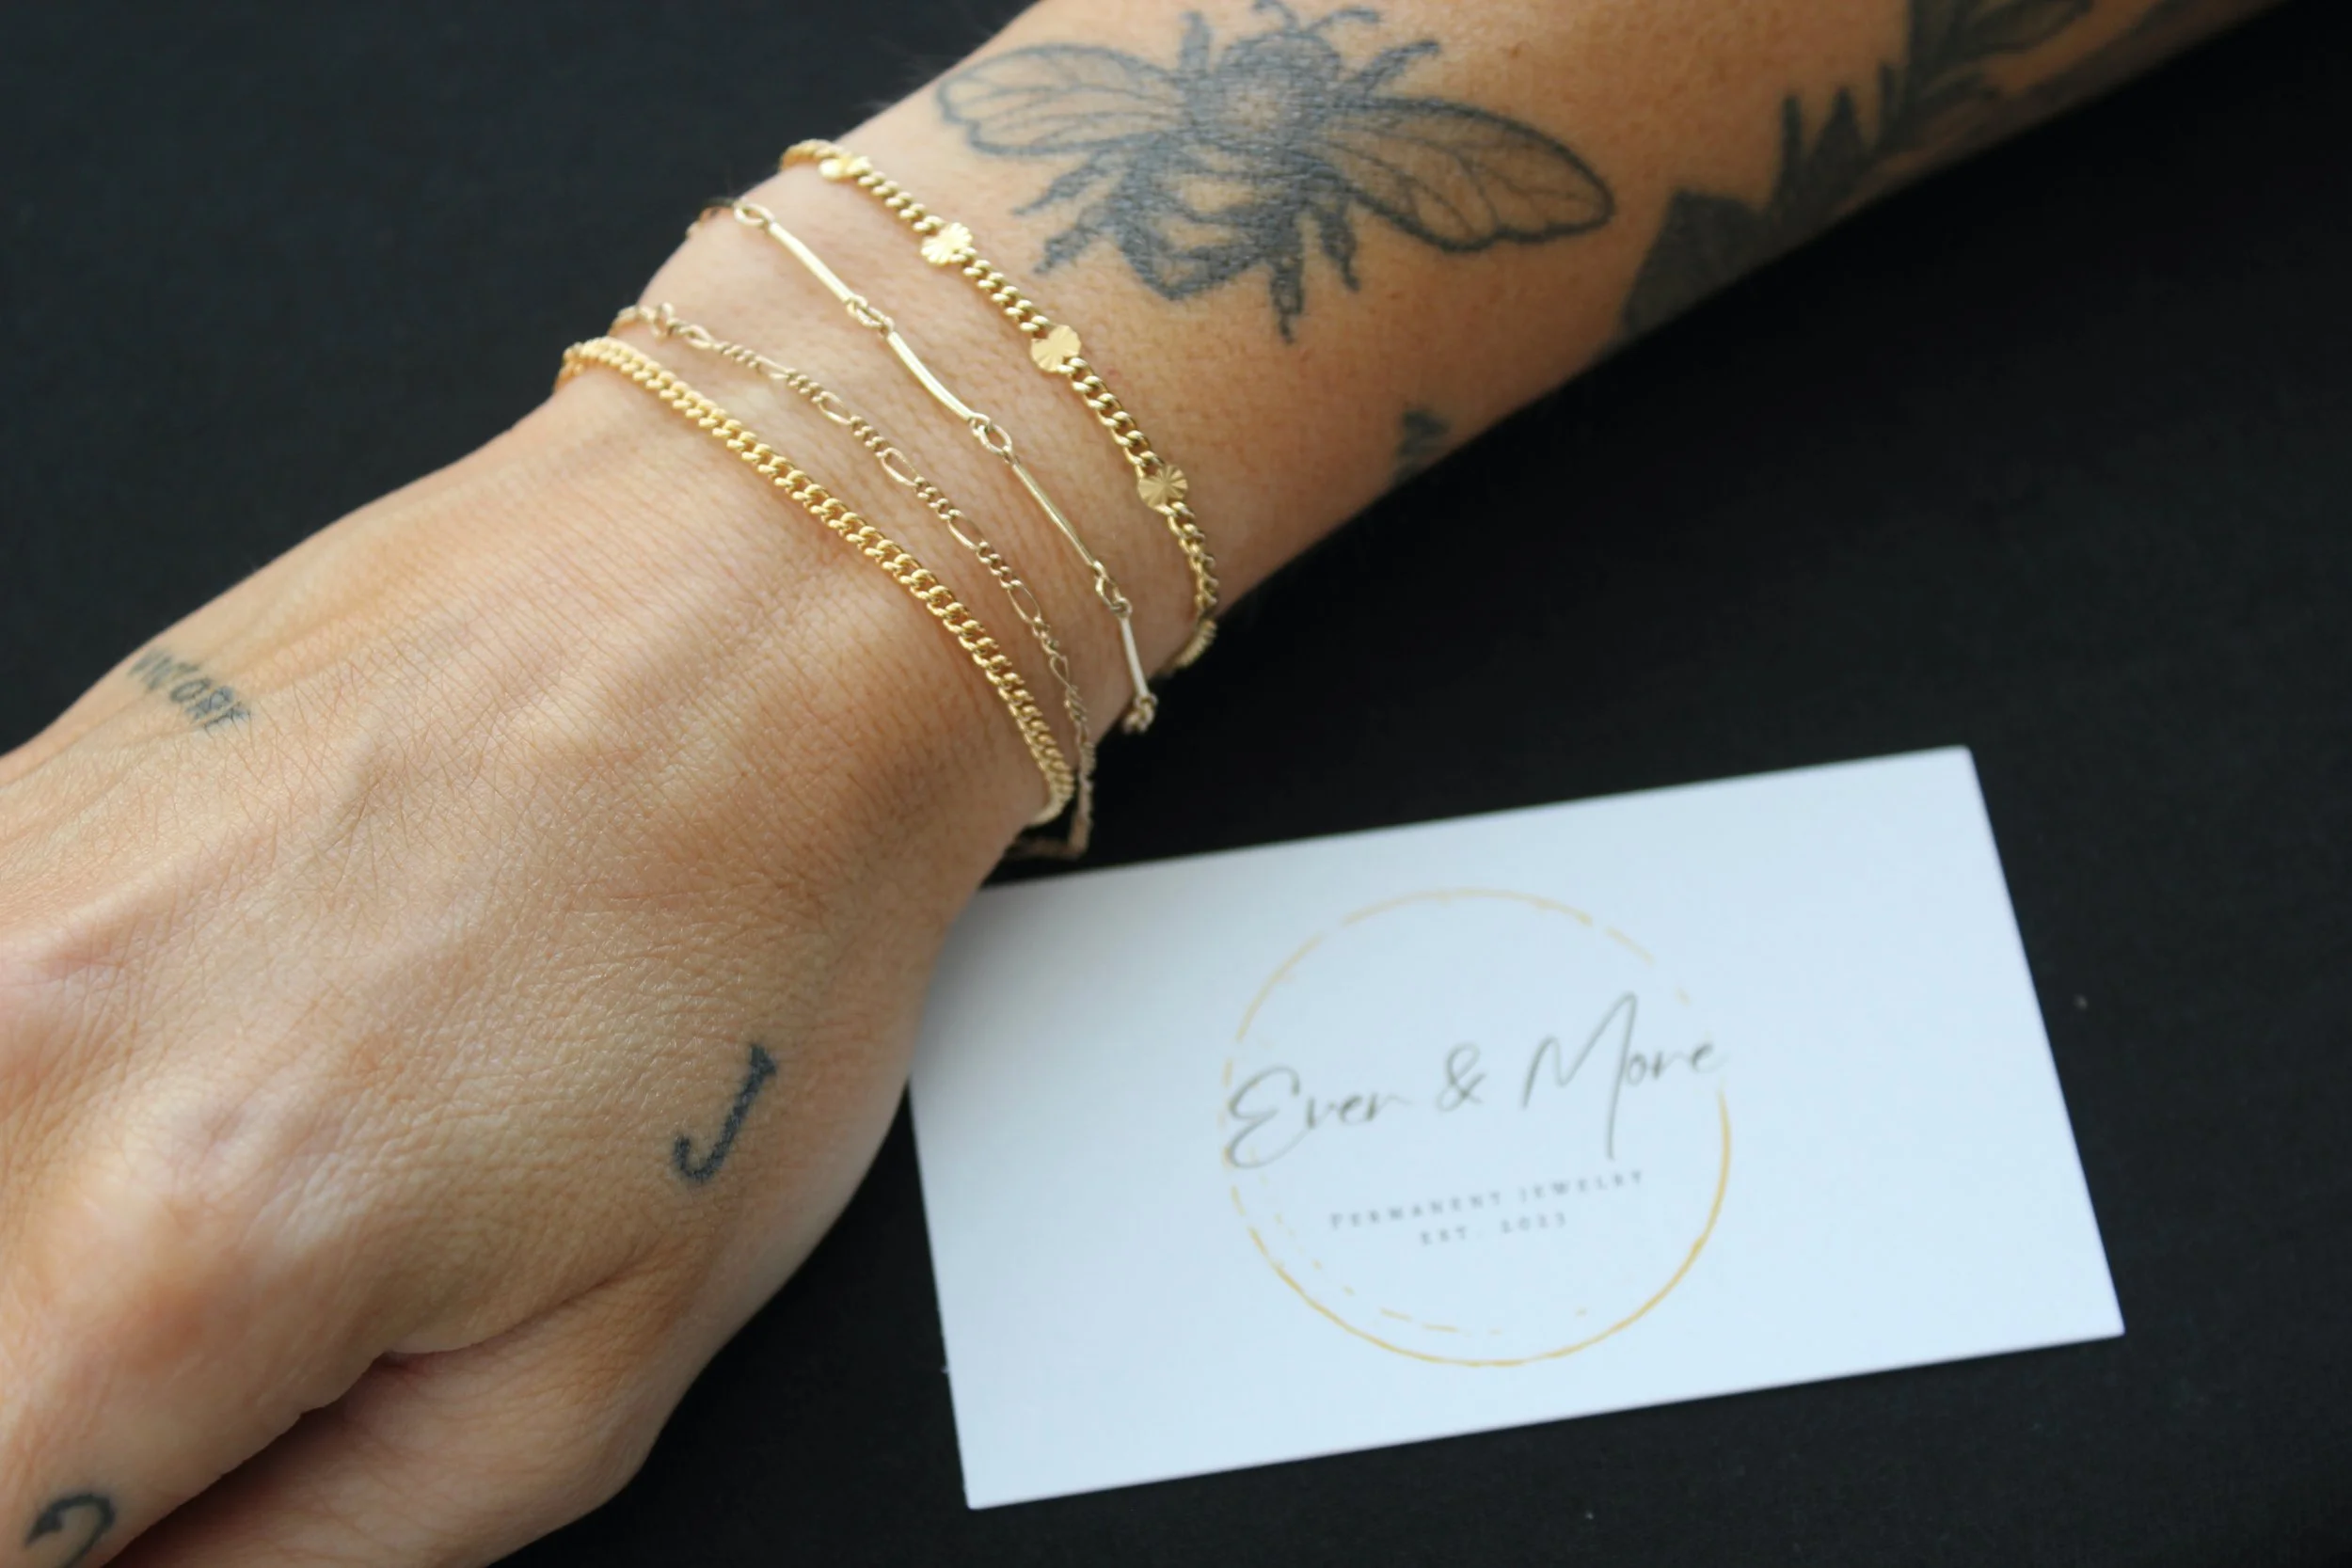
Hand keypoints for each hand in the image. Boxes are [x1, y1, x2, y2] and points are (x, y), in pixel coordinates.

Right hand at [0, 373, 1031, 1565]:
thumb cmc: (743, 938)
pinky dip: (28, 1137)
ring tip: (234, 1201)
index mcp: (174, 1256)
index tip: (159, 1502)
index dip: (76, 1546)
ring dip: (42, 1282)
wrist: (757, 618)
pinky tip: (198, 1091)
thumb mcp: (593, 1368)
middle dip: (56, 1426)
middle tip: (209, 1384)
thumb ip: (310, 1560)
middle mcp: (6, 1060)